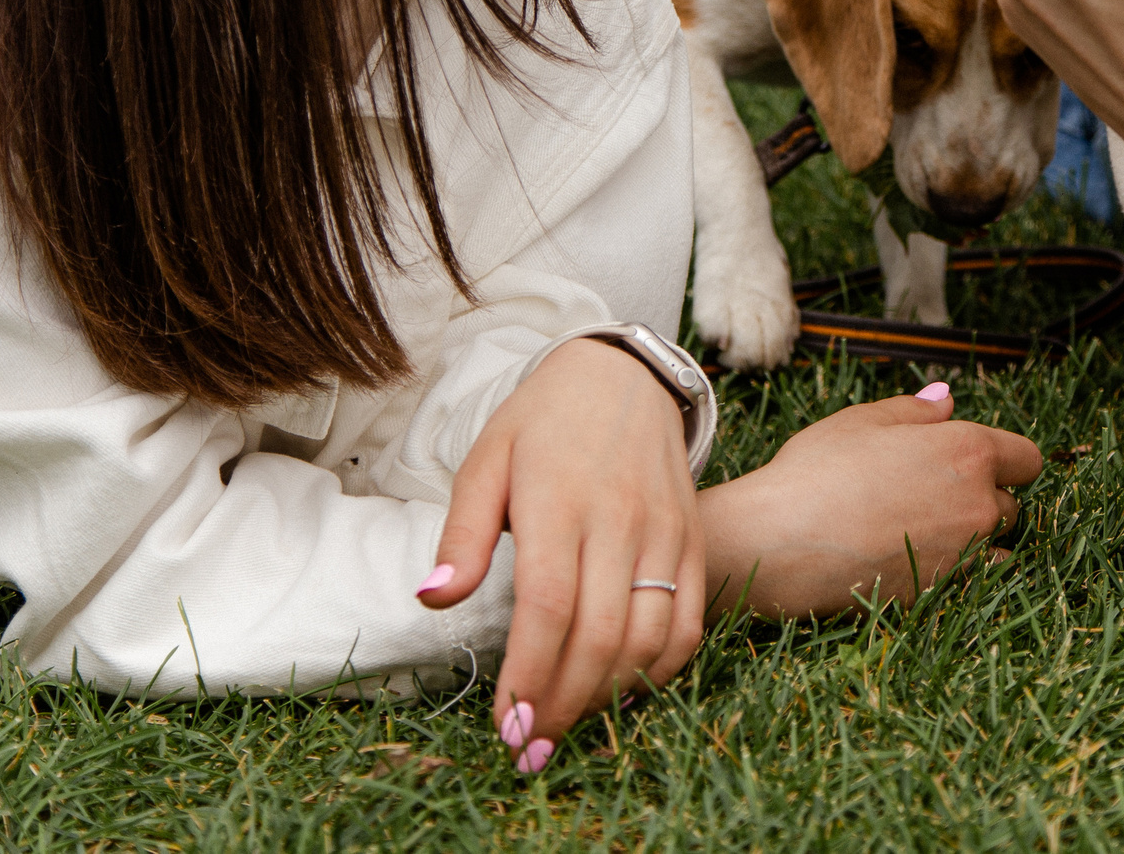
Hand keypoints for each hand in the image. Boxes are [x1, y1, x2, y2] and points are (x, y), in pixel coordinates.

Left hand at [417, 339, 702, 767]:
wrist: (622, 377)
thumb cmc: (541, 425)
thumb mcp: (486, 462)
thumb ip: (460, 535)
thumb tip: (431, 600)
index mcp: (557, 501)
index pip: (547, 608)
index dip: (529, 676)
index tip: (507, 724)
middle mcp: (619, 519)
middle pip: (599, 635)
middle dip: (565, 704)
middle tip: (531, 746)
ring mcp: (664, 531)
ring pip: (649, 637)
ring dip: (609, 696)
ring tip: (570, 723)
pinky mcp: (692, 539)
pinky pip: (689, 621)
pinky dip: (661, 669)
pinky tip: (623, 689)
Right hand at [698, 384, 1042, 616]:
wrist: (782, 543)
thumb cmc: (818, 471)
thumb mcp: (863, 421)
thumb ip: (915, 411)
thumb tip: (946, 402)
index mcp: (968, 451)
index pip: (1026, 458)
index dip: (1005, 459)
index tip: (977, 463)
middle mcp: (980, 503)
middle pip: (1010, 502)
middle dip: (982, 496)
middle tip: (929, 493)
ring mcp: (966, 554)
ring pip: (993, 543)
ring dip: (973, 535)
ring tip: (919, 528)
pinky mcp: (945, 593)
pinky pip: (974, 579)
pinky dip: (960, 570)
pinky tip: (918, 558)